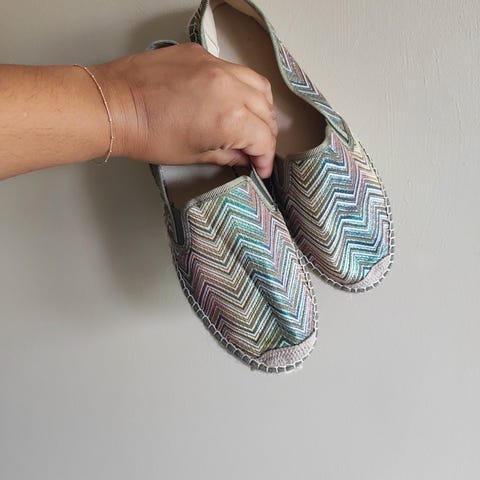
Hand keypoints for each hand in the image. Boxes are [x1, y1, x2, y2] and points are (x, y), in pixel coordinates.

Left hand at [91, 43, 277, 177]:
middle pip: (267, 112)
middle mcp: (229, 88)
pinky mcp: (202, 54)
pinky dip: (240, 87)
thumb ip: (227, 155)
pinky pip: (235, 69)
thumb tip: (243, 157)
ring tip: (250, 121)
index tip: (260, 168)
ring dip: (260, 107)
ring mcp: (216, 66)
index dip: (265, 158)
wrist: (115, 106)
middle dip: (265, 135)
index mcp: (229, 119)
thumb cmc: (147, 135)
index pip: (264, 139)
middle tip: (256, 149)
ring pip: (258, 84)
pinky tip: (230, 99)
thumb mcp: (193, 155)